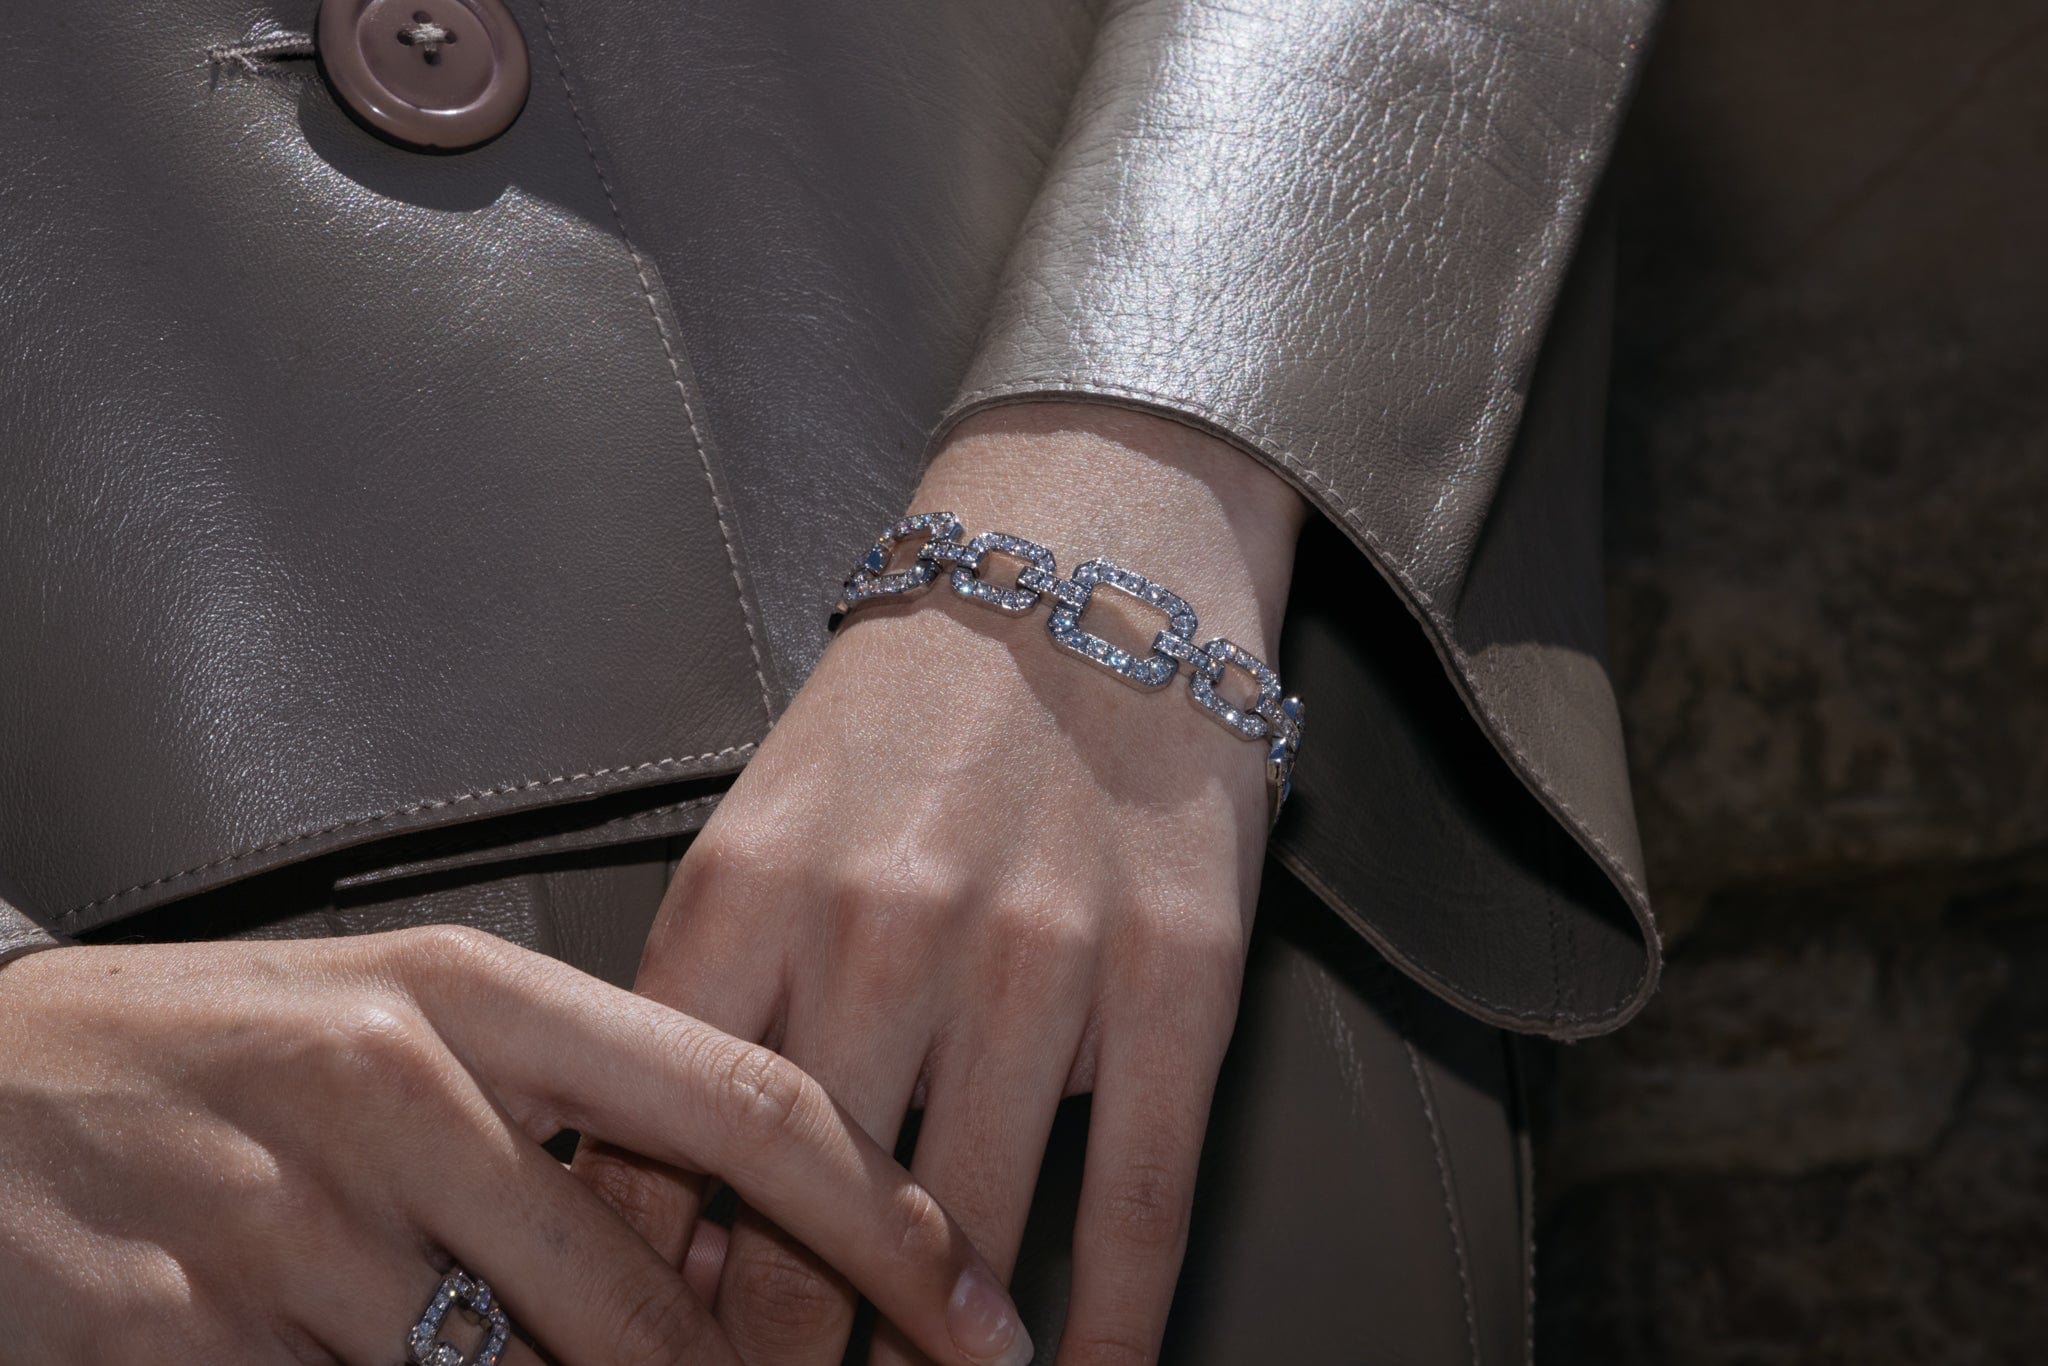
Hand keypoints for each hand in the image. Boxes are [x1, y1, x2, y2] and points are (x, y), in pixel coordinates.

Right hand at [0, 928, 1028, 1364]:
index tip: (967, 1302)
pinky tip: (375, 1354)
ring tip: (520, 1350)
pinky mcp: (189, 1334)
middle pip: (643, 1298)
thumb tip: (715, 1233)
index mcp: (467, 988)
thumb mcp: (388, 1028)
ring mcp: (284, 1221)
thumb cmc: (201, 1059)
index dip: (881, 1217)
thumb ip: (553, 1111)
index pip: (740, 1098)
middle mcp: (391, 1086)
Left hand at [577, 404, 1305, 1362]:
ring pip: (961, 1234)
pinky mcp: (1178, 974)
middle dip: (773, 1354)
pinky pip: (1137, 1201)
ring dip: (928, 1357)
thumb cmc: (915, 707)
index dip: (642, 1288)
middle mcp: (881, 931)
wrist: (1088, 559)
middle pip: (802, 1220)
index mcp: (749, 891)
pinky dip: (1109, 1327)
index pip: (661, 1147)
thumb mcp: (768, 821)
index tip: (641, 1355)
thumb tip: (671, 1208)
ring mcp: (1040, 958)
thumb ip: (718, 1000)